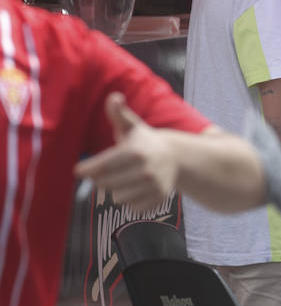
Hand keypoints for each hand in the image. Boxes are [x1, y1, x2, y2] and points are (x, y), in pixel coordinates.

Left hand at [74, 93, 178, 211]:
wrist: (175, 157)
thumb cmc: (144, 141)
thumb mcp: (131, 126)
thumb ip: (118, 113)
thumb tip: (114, 97)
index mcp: (135, 153)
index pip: (100, 168)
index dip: (86, 169)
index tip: (79, 170)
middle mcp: (146, 171)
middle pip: (104, 184)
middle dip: (103, 178)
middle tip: (111, 170)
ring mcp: (153, 186)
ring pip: (117, 198)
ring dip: (118, 189)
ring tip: (127, 178)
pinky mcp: (158, 199)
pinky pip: (131, 208)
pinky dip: (131, 200)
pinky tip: (138, 188)